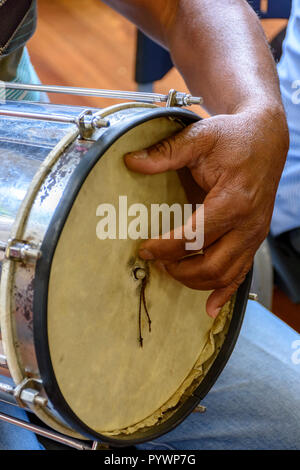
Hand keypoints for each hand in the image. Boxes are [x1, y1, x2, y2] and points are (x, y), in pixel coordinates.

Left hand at [124, 107, 288, 317]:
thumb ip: (166, 153)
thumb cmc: (234, 138)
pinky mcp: (255, 239)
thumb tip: (131, 161)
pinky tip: (210, 308)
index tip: (144, 248)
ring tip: (172, 270)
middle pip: (211, 265)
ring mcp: (254, 235)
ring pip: (226, 275)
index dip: (165, 247)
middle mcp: (248, 225)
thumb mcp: (200, 137)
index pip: (195, 238)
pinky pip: (242, 274)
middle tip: (156, 260)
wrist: (267, 139)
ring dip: (195, 280)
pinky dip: (225, 293)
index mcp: (233, 201)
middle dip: (179, 269)